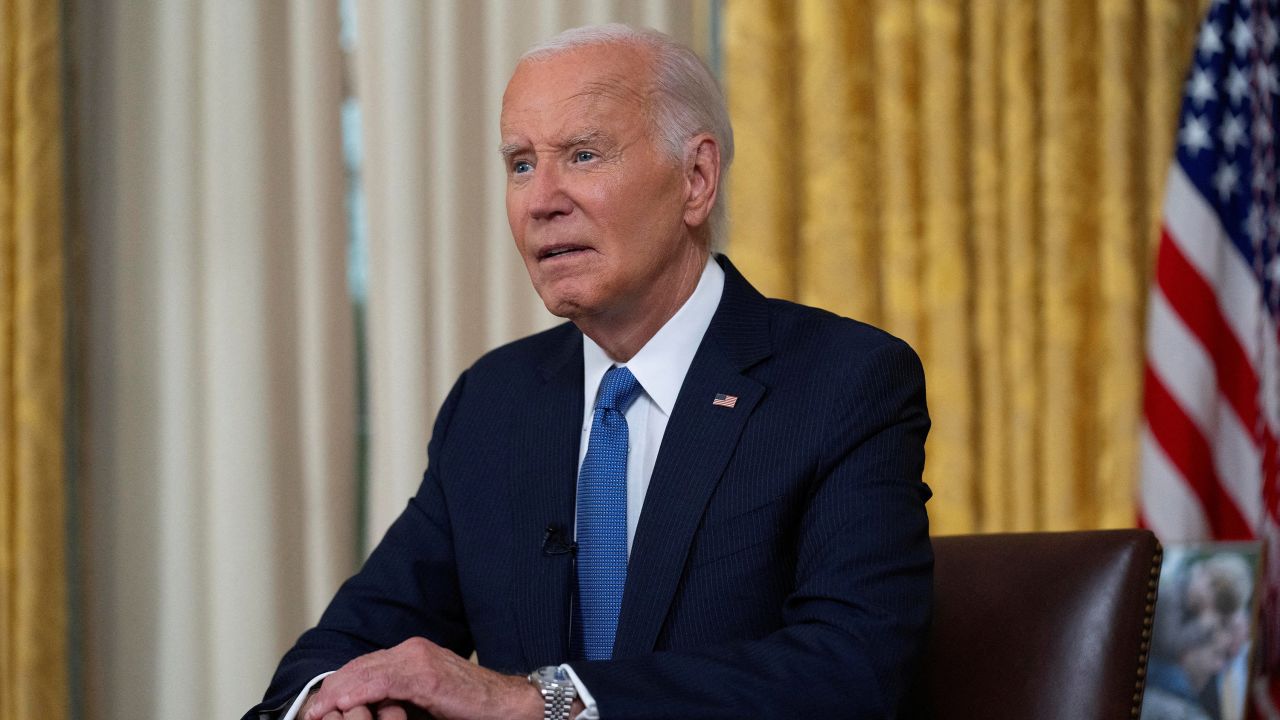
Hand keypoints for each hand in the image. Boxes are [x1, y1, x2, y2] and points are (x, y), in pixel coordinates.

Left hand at [302, 637, 543, 719]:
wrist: (506, 705)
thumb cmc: (469, 706)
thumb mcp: (425, 700)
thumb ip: (398, 697)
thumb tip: (368, 709)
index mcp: (412, 655)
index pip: (363, 666)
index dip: (338, 685)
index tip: (318, 707)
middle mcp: (412, 650)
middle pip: (358, 667)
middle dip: (331, 690)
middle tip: (309, 712)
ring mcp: (419, 660)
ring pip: (364, 672)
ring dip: (336, 694)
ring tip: (316, 712)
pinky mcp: (426, 676)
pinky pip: (382, 681)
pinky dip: (357, 692)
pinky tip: (340, 705)